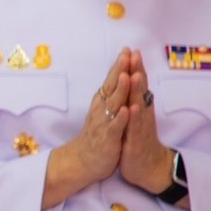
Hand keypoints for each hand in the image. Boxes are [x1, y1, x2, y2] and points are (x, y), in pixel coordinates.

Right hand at [41, 48, 130, 208]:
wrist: (82, 161)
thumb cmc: (96, 136)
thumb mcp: (104, 113)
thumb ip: (111, 97)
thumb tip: (117, 78)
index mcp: (103, 103)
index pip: (112, 80)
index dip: (120, 65)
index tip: (127, 49)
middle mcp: (102, 109)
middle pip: (111, 86)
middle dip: (120, 70)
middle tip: (126, 53)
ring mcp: (104, 123)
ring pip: (113, 104)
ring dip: (120, 90)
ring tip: (126, 75)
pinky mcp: (107, 139)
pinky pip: (114, 127)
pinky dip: (120, 119)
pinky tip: (126, 110)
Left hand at [118, 49, 174, 193]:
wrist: (151, 169)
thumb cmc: (140, 143)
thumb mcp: (136, 121)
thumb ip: (135, 103)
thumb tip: (133, 85)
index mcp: (140, 110)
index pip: (137, 86)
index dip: (135, 69)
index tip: (131, 51)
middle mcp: (142, 116)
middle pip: (140, 90)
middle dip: (137, 72)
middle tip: (136, 54)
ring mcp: (140, 128)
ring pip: (139, 106)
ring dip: (137, 91)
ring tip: (135, 74)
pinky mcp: (136, 142)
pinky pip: (135, 129)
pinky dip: (133, 118)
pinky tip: (132, 108)